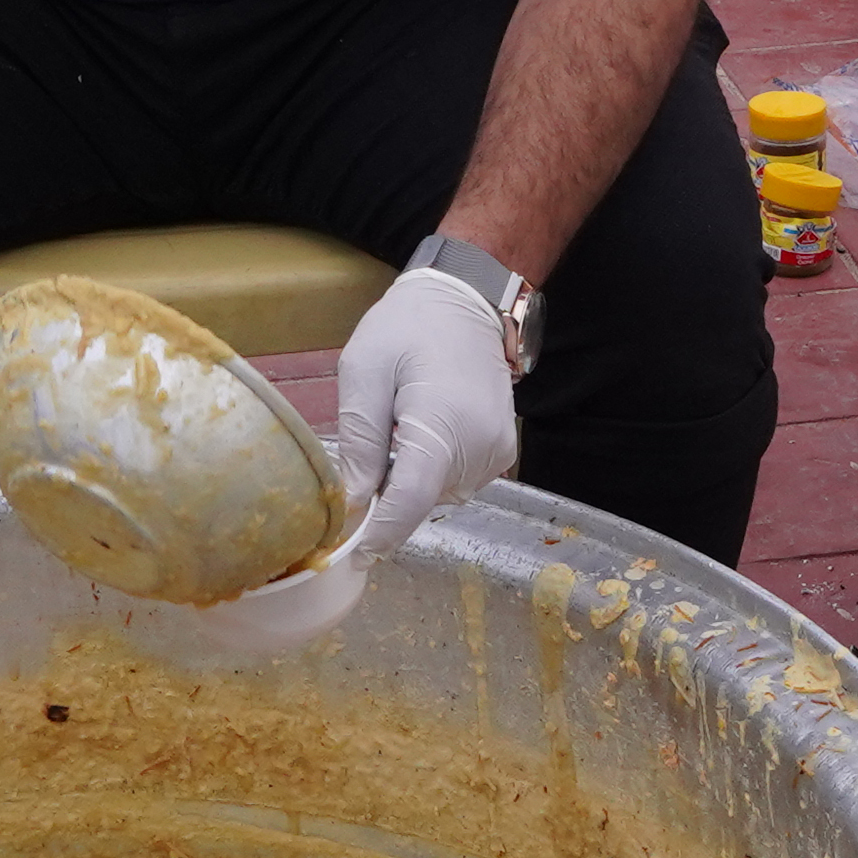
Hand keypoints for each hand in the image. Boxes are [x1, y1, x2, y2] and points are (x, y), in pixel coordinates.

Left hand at [329, 261, 521, 559]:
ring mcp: (497, 453)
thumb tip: (354, 501)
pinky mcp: (503, 452)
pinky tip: (420, 434)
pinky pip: (455, 481)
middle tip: (365, 462)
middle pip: (422, 502)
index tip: (354, 556)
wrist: (467, 301)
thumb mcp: (364, 370)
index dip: (379, 534)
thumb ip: (360, 439)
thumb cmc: (409, 327)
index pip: (409, 501)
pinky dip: (431, 471)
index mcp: (442, 425)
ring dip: (410, 483)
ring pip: (438, 495)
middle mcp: (479, 448)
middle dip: (388, 499)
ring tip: (398, 433)